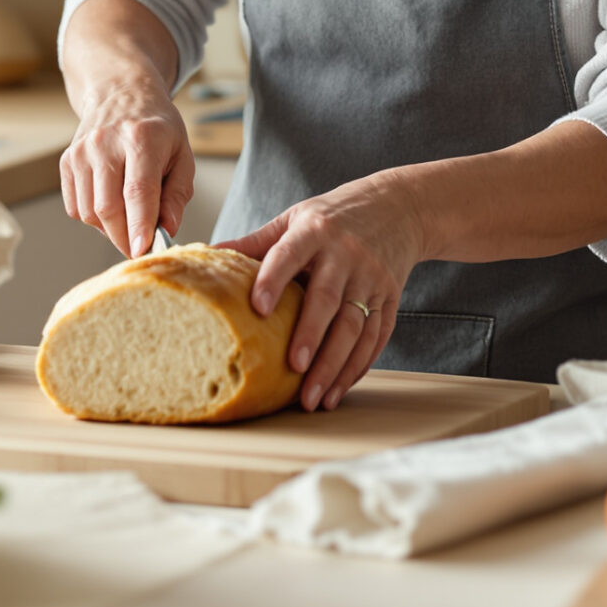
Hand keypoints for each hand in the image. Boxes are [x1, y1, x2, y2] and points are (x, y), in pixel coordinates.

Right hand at [59, 76, 195, 257]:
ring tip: (128, 221)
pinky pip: (75, 208)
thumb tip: (167, 229)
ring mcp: (81, 151)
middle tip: (140, 249)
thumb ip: (177, 194)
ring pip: (89, 213)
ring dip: (110, 230)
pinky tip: (111, 205)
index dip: (140, 226)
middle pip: (109, 207)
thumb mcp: (181, 154)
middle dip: (124, 238)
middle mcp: (105, 142)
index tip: (144, 252)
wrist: (120, 93)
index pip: (138, 191)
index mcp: (141, 137)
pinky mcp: (66, 161)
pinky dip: (93, 218)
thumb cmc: (157, 128)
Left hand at [220, 173, 426, 411]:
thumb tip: (208, 254)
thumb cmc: (334, 216)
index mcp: (315, 231)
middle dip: (311, 337)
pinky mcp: (390, 298)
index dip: (273, 280)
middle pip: (328, 300)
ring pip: (356, 328)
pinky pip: (377, 337)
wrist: (398, 208)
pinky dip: (358, 366)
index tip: (257, 309)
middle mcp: (347, 254)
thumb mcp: (294, 218)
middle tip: (294, 369)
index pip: (289, 255)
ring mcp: (373, 278)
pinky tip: (339, 388)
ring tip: (314, 398)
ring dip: (335, 366)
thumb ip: (256, 242)